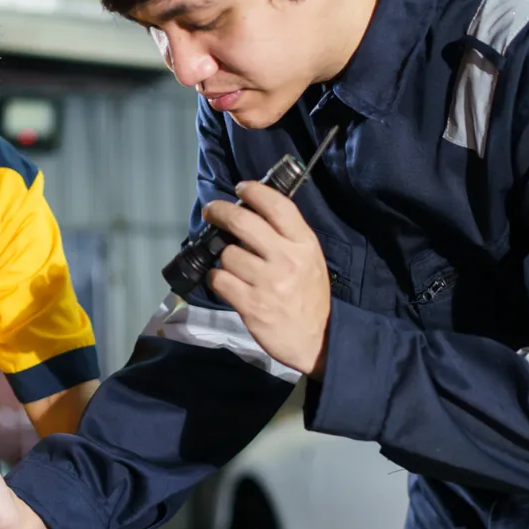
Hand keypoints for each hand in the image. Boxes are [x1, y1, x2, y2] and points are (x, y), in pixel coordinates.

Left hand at [202, 181, 330, 375]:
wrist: (316, 339)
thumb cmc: (309, 295)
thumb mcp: (310, 259)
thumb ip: (287, 236)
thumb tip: (252, 211)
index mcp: (304, 244)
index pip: (278, 206)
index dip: (254, 191)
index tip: (240, 188)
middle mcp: (286, 259)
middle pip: (243, 223)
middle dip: (221, 211)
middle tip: (212, 210)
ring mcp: (267, 283)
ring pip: (227, 254)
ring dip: (222, 256)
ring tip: (230, 264)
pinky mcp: (251, 305)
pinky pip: (220, 280)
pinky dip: (216, 278)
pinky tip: (224, 281)